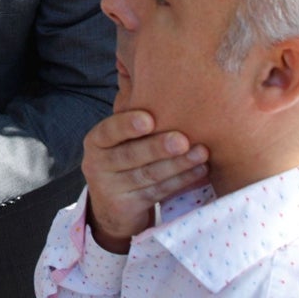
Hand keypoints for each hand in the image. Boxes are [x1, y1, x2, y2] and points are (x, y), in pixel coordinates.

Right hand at [81, 110, 208, 252]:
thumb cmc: (124, 161)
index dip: (127, 125)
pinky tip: (200, 171)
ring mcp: (110, 188)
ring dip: (178, 164)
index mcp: (96, 141)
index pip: (109, 131)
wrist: (113, 207)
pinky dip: (181, 181)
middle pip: (130, 155)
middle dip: (158, 147)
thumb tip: (166, 90)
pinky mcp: (126, 207)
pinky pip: (157, 192)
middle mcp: (97, 164)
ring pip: (148, 175)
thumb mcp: (119, 142)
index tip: (149, 119)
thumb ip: (133, 121)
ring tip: (202, 153)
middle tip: (183, 140)